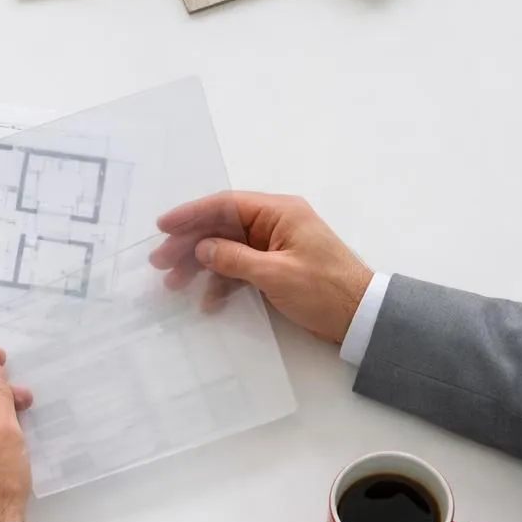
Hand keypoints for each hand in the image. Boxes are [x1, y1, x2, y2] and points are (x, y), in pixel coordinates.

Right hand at [151, 192, 372, 343]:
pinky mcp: (274, 267)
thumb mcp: (276, 275)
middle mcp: (274, 222)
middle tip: (160, 262)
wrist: (361, 317)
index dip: (191, 214)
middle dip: (189, 243)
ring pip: (226, 248)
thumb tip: (201, 248)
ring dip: (200, 265)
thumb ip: (234, 259)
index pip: (225, 205)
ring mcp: (274, 245)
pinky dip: (222, 282)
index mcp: (279, 212)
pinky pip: (239, 268)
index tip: (163, 226)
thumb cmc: (324, 290)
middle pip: (221, 226)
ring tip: (174, 284)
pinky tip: (208, 301)